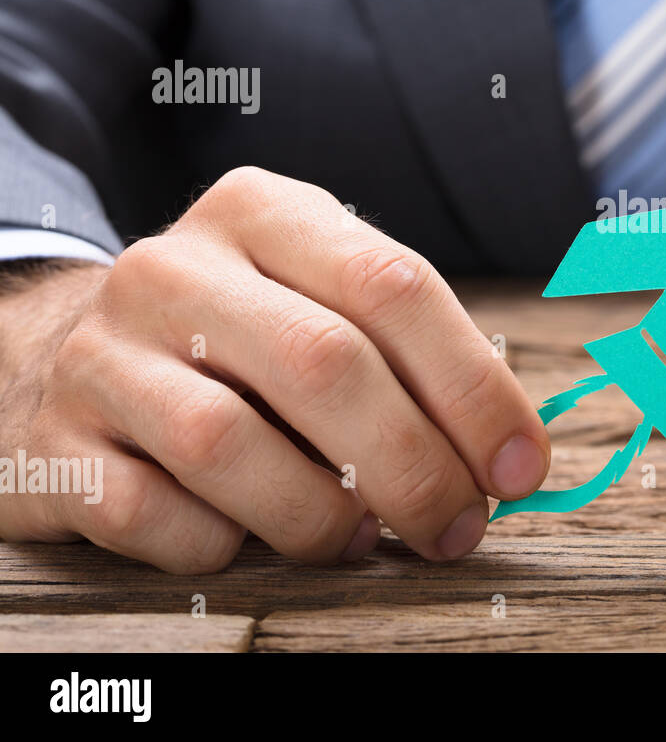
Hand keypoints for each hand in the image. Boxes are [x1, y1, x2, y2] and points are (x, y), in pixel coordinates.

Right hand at [0, 167, 548, 572]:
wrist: (63, 356)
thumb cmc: (240, 338)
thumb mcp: (320, 298)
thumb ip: (411, 352)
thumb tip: (507, 456)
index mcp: (263, 212)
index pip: (394, 285)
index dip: (473, 388)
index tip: (520, 468)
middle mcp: (174, 266)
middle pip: (326, 364)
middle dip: (415, 466)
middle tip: (457, 526)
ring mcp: (102, 352)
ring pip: (230, 447)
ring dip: (320, 517)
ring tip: (359, 535)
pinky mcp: (55, 444)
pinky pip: (152, 515)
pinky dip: (219, 545)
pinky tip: (244, 535)